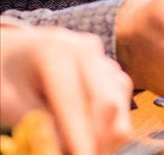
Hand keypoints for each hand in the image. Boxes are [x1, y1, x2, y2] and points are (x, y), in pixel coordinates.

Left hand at [0, 26, 132, 153]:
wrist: (15, 54)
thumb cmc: (5, 78)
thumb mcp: (9, 101)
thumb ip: (38, 122)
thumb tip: (66, 147)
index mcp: (56, 51)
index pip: (73, 101)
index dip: (80, 135)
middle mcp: (87, 50)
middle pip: (106, 102)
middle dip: (98, 137)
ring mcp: (103, 58)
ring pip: (118, 103)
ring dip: (107, 132)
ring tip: (82, 148)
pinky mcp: (112, 70)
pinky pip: (121, 101)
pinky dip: (111, 123)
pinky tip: (89, 133)